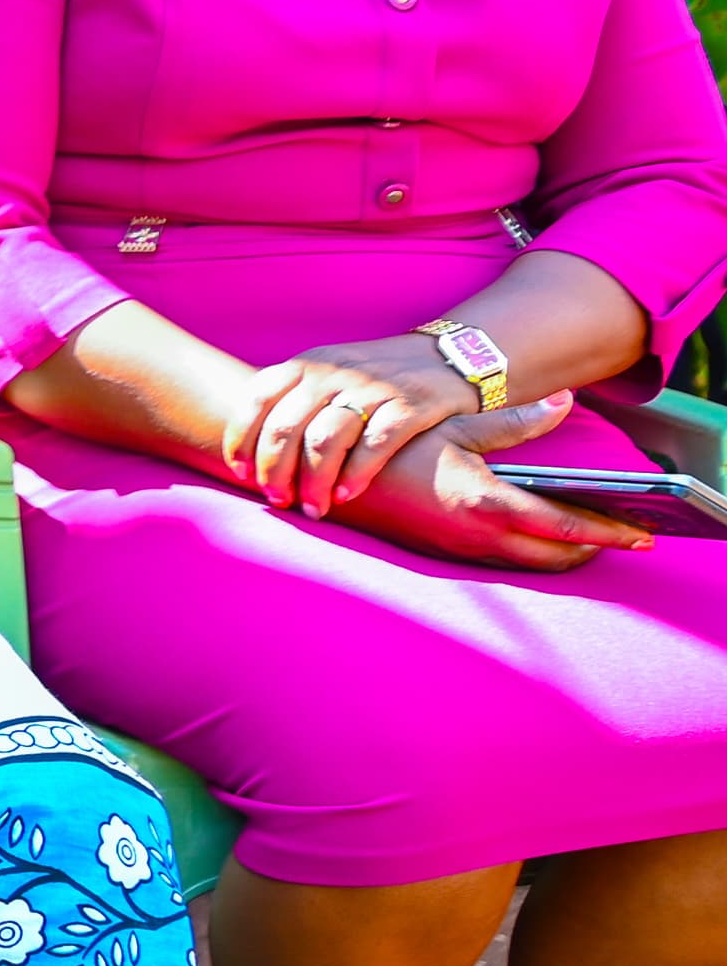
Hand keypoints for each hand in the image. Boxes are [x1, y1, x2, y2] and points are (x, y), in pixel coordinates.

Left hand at [228, 336, 482, 510]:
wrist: (448, 356)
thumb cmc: (372, 378)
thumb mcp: (327, 375)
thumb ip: (291, 402)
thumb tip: (250, 454)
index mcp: (307, 365)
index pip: (256, 399)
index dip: (242, 440)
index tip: (241, 473)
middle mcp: (334, 373)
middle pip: (286, 427)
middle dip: (275, 471)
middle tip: (278, 499)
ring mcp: (372, 388)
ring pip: (325, 440)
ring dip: (313, 481)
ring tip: (312, 507)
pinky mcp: (412, 405)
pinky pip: (375, 444)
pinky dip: (356, 474)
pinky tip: (346, 495)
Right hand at [323, 397, 649, 568]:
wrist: (322, 480)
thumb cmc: (385, 447)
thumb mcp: (453, 425)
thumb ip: (514, 422)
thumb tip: (563, 402)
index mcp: (485, 504)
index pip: (566, 528)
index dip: (609, 532)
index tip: (643, 535)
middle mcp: (476, 537)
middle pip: (556, 558)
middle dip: (593, 549)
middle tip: (622, 533)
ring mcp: (459, 551)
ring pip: (531, 563)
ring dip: (562, 552)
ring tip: (589, 534)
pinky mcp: (444, 553)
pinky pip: (504, 561)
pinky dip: (532, 551)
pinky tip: (538, 533)